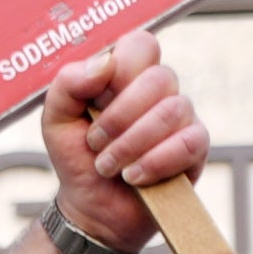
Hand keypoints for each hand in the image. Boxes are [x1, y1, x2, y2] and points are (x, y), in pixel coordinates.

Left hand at [40, 27, 204, 253]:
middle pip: (159, 78)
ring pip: (172, 111)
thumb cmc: (77, 158)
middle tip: (96, 144)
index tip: (95, 100)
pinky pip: (189, 142)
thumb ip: (68, 83)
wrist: (91, 209)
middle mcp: (159, 91)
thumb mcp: (56, 119)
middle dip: (120, 117)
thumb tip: (105, 63)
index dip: (120, 70)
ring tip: (108, 167)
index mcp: (127, 75)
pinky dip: (155, 162)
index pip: (141, 44)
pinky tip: (134, 177)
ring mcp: (181, 117)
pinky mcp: (196, 148)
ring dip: (131, 144)